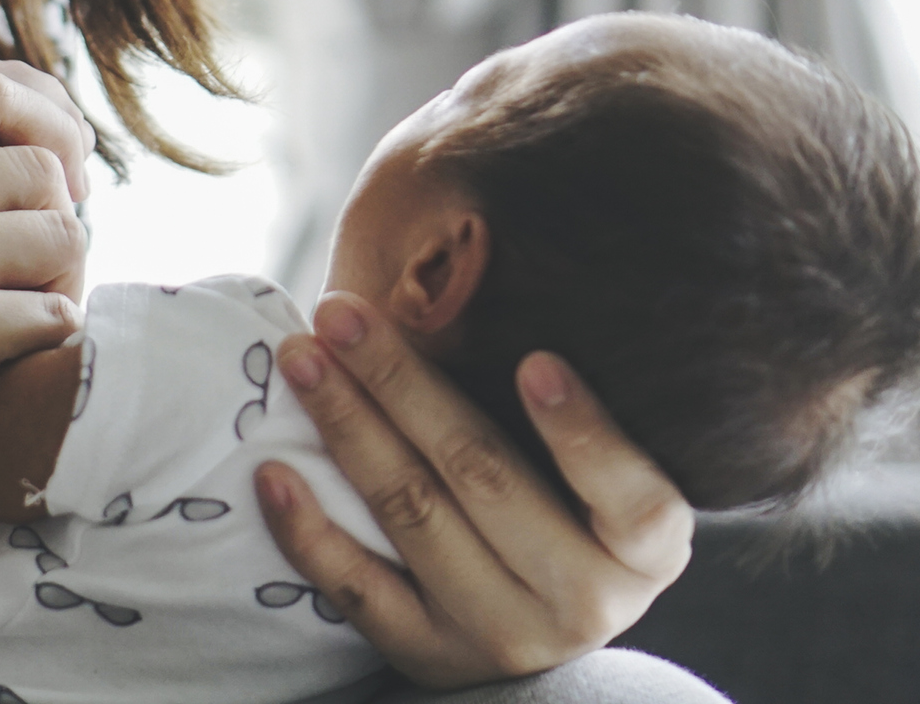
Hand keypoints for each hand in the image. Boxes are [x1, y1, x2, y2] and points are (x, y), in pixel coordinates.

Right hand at [0, 65, 93, 576]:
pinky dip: (45, 348)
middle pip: (40, 164)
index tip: (54, 177)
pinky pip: (56, 311)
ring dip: (58, 288)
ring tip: (2, 334)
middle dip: (57, 228)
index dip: (45, 120)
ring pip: (61, 231)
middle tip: (23, 288)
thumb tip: (59, 132)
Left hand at [255, 293, 693, 686]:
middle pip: (485, 478)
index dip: (582, 431)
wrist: (544, 615)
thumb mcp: (605, 463)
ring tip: (302, 360)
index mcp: (646, 547)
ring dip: (348, 430)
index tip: (534, 361)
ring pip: (415, 519)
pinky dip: (310, 533)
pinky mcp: (433, 656)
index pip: (629, 493)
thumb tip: (469, 264)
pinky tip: (273, 474)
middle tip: (342, 314)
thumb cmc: (578, 502)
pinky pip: (362, 594)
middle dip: (403, 386)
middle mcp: (585, 600)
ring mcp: (504, 634)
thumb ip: (559, 389)